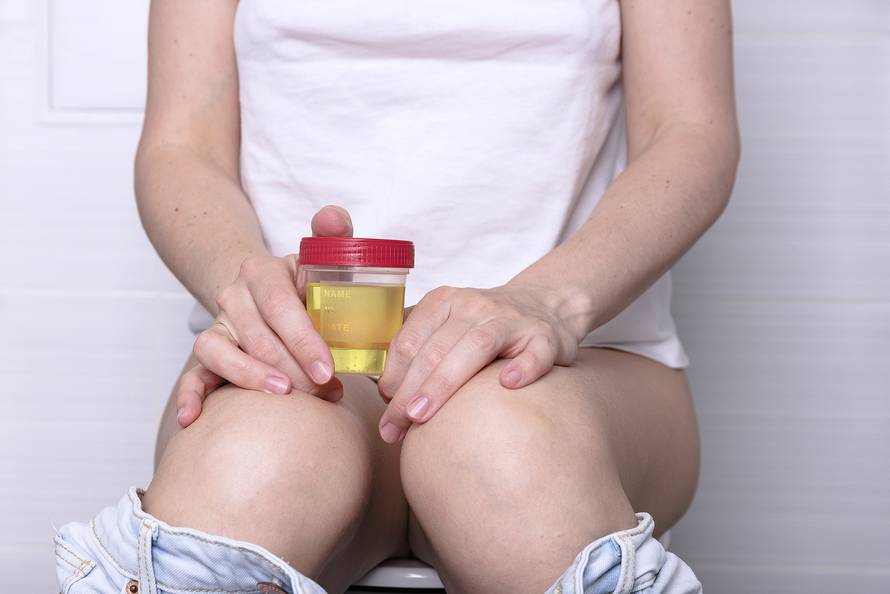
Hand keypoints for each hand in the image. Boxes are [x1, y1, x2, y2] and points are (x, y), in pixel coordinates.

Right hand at [175, 205, 352, 426]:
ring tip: (284, 396)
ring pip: (221, 354)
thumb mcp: (318, 256)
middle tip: (326, 391)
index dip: (304, 340)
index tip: (328, 369)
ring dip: (252, 378)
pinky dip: (189, 396)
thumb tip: (332, 217)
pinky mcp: (208, 352)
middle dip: (293, 369)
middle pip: (258, 337)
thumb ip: (332, 236)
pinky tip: (192, 418)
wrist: (259, 288)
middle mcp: (233, 297)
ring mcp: (217, 325)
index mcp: (262, 272)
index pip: (281, 306)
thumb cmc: (301, 282)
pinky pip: (193, 374)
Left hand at [376, 283, 578, 442]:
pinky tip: (509, 385)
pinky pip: (536, 351)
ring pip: (476, 346)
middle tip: (393, 428)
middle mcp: (475, 305)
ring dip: (445, 383)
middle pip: (436, 348)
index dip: (392, 377)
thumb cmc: (484, 325)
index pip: (409, 340)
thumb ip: (415, 343)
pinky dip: (523, 367)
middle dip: (409, 391)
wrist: (545, 304)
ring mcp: (512, 319)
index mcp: (444, 301)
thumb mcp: (446, 321)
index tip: (384, 410)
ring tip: (422, 415)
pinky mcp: (545, 337)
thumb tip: (383, 391)